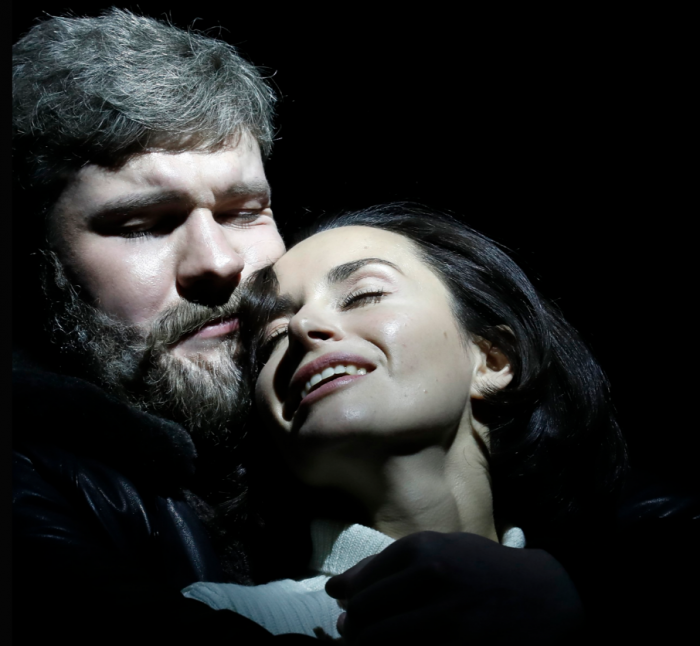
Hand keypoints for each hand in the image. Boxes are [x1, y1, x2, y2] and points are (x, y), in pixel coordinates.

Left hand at [326, 531, 583, 644]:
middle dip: (352, 624)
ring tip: (364, 642)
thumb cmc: (481, 566)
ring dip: (366, 644)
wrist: (539, 596)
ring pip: (380, 641)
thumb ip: (390, 563)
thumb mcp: (439, 548)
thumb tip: (340, 587)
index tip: (341, 602)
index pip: (364, 579)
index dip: (347, 594)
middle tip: (350, 629)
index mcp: (423, 548)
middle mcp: (431, 578)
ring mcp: (444, 617)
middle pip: (366, 612)